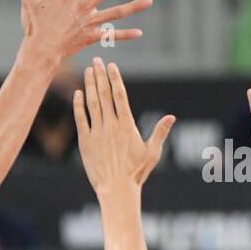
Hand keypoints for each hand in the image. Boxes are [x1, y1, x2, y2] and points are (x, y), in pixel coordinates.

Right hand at [11, 0, 150, 61]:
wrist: (40, 51)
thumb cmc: (34, 25)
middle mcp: (84, 6)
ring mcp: (90, 22)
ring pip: (116, 13)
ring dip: (134, 6)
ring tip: (149, 0)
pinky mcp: (91, 36)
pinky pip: (111, 35)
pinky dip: (125, 34)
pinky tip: (140, 32)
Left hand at [73, 57, 174, 196]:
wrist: (116, 188)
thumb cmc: (136, 172)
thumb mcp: (152, 152)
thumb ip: (160, 132)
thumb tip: (172, 117)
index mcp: (127, 125)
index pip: (120, 95)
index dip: (115, 78)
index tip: (111, 65)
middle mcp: (111, 125)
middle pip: (105, 94)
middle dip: (100, 76)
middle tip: (97, 61)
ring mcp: (97, 133)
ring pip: (92, 103)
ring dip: (90, 85)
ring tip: (88, 71)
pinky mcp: (85, 142)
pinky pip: (81, 119)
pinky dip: (78, 105)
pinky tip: (77, 93)